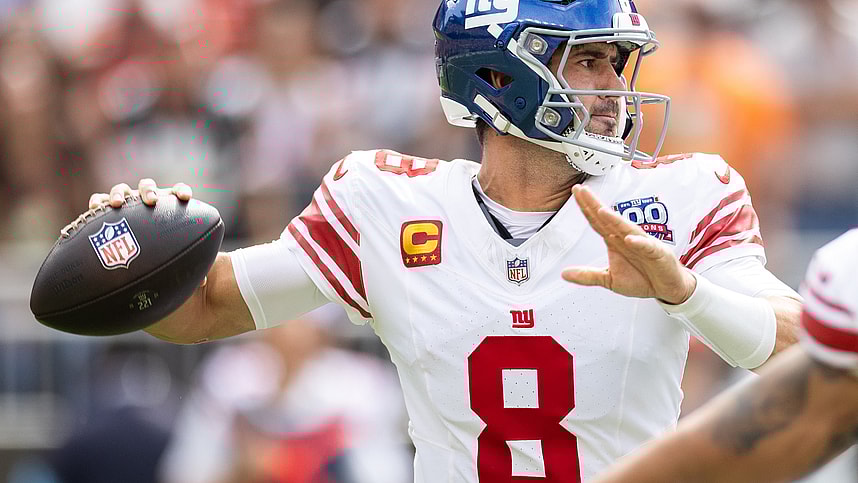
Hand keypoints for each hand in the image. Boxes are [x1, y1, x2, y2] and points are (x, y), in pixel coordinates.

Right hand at [86, 179, 205, 287]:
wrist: (137, 261)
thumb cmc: (163, 257)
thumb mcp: (176, 260)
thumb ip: (187, 264)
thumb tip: (204, 281)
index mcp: (167, 207)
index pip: (177, 192)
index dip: (181, 191)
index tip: (185, 198)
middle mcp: (145, 202)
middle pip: (147, 187)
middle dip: (149, 191)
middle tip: (151, 201)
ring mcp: (126, 205)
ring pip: (122, 190)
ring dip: (120, 194)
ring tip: (116, 204)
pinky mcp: (106, 211)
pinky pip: (99, 201)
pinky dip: (98, 202)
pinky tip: (96, 208)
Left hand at [562, 185, 695, 304]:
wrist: (666, 288)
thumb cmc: (641, 279)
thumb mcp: (609, 279)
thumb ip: (587, 275)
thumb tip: (564, 274)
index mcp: (615, 241)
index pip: (597, 221)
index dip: (586, 208)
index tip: (576, 193)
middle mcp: (627, 238)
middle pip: (608, 219)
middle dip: (594, 205)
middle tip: (582, 191)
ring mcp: (642, 244)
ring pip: (627, 229)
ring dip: (615, 220)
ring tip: (602, 211)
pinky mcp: (657, 254)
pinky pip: (646, 247)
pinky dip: (639, 242)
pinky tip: (629, 238)